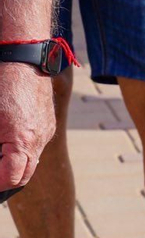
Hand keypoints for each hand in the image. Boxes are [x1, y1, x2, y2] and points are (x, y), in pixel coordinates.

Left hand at [0, 64, 54, 191]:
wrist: (23, 58)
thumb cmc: (0, 86)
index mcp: (22, 140)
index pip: (11, 179)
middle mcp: (39, 138)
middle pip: (23, 175)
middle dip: (5, 179)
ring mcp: (46, 130)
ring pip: (31, 161)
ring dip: (13, 165)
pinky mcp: (47, 122)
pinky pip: (35, 145)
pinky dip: (21, 151)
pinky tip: (7, 140)